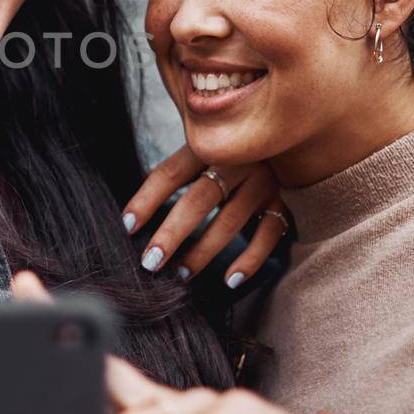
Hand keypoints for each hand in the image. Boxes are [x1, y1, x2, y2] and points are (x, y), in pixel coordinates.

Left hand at [121, 146, 288, 286]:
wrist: (286, 133)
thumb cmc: (230, 155)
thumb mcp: (203, 152)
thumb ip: (176, 170)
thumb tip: (136, 207)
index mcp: (208, 147)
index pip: (170, 173)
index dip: (146, 200)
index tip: (127, 226)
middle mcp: (237, 161)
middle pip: (199, 199)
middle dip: (171, 233)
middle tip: (150, 261)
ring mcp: (263, 181)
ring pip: (230, 220)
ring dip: (203, 251)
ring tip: (181, 274)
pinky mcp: (284, 202)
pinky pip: (268, 234)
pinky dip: (250, 260)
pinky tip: (230, 280)